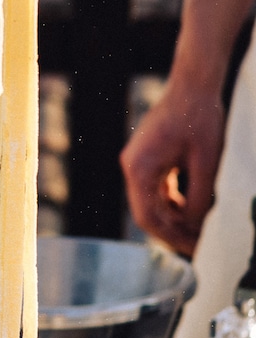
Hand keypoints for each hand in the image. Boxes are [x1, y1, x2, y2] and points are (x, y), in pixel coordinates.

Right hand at [120, 78, 225, 256]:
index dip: (170, 238)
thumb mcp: (206, 163)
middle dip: (172, 232)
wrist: (193, 86)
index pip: (147, 216)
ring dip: (173, 219)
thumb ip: (198, 198)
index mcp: (140, 168)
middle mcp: (132, 166)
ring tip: (199, 233)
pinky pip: (156, 190)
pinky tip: (192, 212)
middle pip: (146, 212)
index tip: (194, 251)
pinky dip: (172, 204)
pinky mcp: (148, 159)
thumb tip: (196, 226)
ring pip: (151, 203)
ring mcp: (138, 162)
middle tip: (199, 247)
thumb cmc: (200, 119)